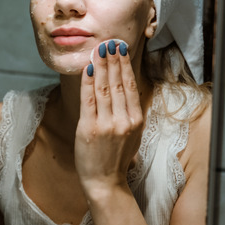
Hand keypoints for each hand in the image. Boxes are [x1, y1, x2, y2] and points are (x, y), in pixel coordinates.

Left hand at [74, 40, 143, 195]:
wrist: (105, 182)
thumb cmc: (116, 157)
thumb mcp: (132, 134)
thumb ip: (130, 112)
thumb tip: (126, 86)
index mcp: (136, 120)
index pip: (130, 86)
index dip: (125, 65)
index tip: (121, 49)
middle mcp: (124, 120)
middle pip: (118, 83)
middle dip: (113, 60)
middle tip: (110, 41)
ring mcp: (107, 124)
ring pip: (104, 88)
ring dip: (101, 65)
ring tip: (99, 49)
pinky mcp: (89, 129)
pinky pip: (88, 100)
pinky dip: (88, 81)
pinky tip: (88, 67)